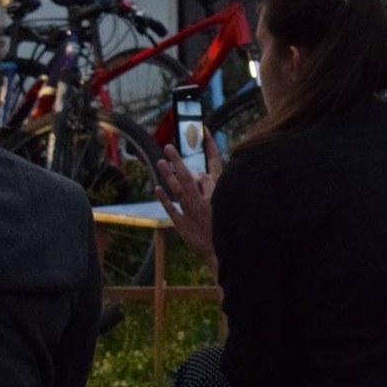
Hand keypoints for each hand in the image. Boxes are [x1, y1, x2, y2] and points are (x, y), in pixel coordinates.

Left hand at [156, 140, 223, 272]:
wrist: (224, 256)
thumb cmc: (228, 229)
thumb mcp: (227, 206)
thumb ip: (213, 189)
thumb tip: (201, 175)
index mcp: (219, 194)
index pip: (215, 165)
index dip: (210, 147)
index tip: (204, 130)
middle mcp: (206, 201)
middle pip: (190, 175)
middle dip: (178, 160)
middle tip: (168, 146)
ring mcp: (193, 213)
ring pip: (179, 190)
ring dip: (169, 176)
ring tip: (160, 162)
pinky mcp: (184, 226)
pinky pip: (172, 209)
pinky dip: (165, 199)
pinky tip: (158, 188)